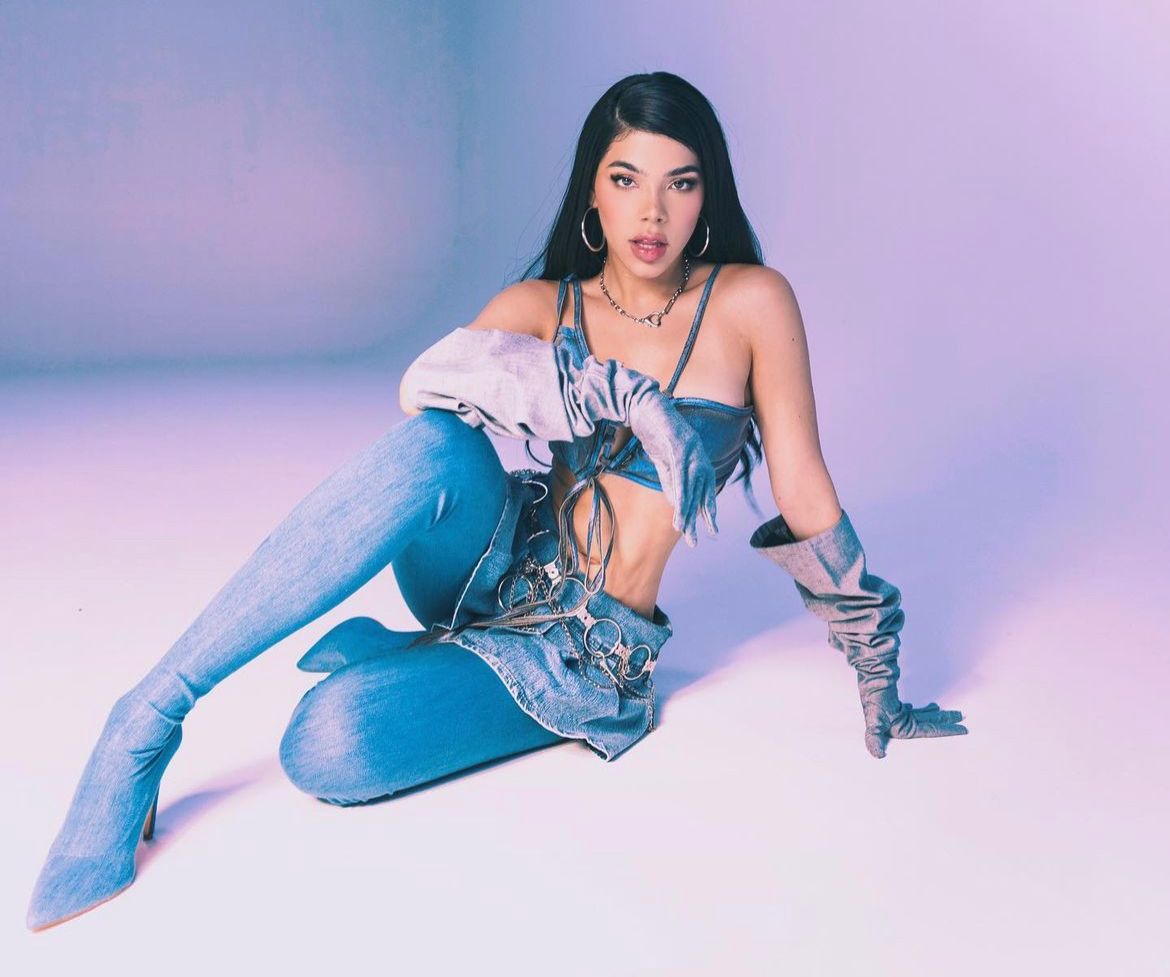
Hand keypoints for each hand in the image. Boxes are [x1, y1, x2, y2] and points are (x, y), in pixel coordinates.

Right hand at [628, 394, 718, 547]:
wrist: (643, 404)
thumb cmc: (653, 429)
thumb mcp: (663, 458)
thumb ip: (671, 477)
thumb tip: (676, 501)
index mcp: (697, 456)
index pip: (706, 487)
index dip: (708, 507)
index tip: (710, 526)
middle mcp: (698, 454)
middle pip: (699, 492)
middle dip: (697, 518)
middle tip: (695, 540)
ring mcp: (689, 451)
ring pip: (690, 488)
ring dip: (687, 512)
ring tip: (684, 532)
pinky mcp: (678, 448)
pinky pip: (680, 477)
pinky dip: (680, 496)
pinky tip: (678, 510)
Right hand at [859, 682, 967, 758]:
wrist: (869, 681)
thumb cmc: (873, 702)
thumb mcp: (873, 721)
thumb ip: (874, 739)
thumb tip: (878, 755)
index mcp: (902, 729)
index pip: (930, 731)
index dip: (948, 730)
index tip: (963, 729)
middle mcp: (902, 724)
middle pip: (930, 723)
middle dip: (946, 721)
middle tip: (962, 717)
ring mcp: (900, 715)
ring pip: (925, 716)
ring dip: (937, 715)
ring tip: (951, 713)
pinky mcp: (897, 707)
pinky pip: (916, 711)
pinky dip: (924, 710)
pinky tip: (931, 708)